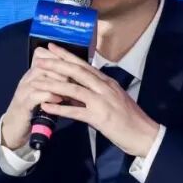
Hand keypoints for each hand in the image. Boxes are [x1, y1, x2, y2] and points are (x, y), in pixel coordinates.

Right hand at [0, 46, 72, 148]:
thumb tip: (72, 77)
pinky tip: (60, 100)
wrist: (14, 130)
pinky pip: (37, 95)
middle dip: (63, 70)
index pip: (42, 54)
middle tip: (76, 79)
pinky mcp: (23, 105)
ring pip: (42, 78)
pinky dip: (50, 96)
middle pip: (44, 64)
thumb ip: (53, 84)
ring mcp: (23, 91)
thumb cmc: (32, 112)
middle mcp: (27, 79)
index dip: (58, 56)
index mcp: (31, 75)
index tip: (74, 65)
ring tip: (71, 89)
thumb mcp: (42, 94)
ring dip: (59, 83)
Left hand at [35, 43, 159, 156]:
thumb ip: (95, 92)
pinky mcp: (99, 117)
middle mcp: (104, 87)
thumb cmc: (129, 119)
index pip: (84, 65)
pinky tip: (46, 106)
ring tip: (37, 81)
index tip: (52, 48)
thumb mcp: (113, 99)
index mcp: (107, 82)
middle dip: (57, 64)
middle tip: (40, 58)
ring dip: (53, 84)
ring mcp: (102, 101)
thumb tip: (76, 90)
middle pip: (77, 71)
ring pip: (74, 88)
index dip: (67, 55)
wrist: (144, 135)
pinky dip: (60, 108)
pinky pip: (75, 111)